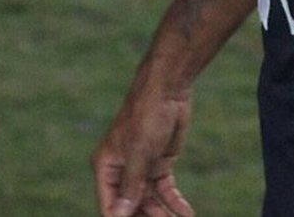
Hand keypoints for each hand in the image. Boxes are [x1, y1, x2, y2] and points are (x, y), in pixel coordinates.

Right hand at [92, 86, 193, 216]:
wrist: (169, 89)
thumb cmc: (146, 115)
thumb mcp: (139, 152)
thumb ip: (131, 185)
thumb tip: (120, 216)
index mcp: (107, 167)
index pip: (110, 205)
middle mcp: (122, 171)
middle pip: (131, 207)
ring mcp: (142, 168)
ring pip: (150, 201)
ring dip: (162, 214)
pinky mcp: (160, 163)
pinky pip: (166, 190)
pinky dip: (175, 202)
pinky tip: (186, 213)